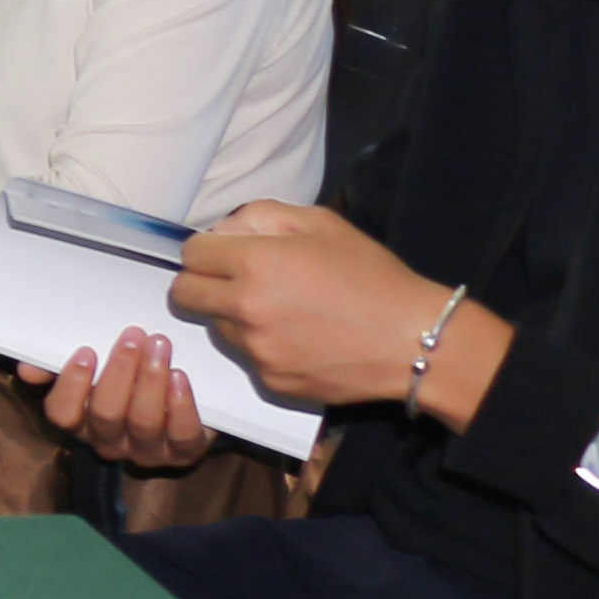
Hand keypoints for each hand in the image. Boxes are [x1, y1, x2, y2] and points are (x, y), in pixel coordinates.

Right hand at [32, 329, 220, 472]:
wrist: (187, 392)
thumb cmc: (131, 374)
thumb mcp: (95, 365)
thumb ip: (58, 365)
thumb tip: (26, 369)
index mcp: (81, 422)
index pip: (62, 415)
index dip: (72, 385)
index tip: (87, 350)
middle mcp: (110, 442)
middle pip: (106, 414)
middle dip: (120, 371)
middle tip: (134, 335)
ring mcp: (147, 451)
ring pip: (144, 422)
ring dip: (151, 380)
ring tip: (160, 346)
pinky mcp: (185, 452)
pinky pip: (182, 435)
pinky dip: (180, 405)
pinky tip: (179, 376)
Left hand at [170, 201, 482, 416]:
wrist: (415, 340)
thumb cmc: (371, 275)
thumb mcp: (320, 223)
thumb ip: (261, 217)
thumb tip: (223, 232)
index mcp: (254, 264)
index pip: (191, 254)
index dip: (205, 251)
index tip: (224, 254)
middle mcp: (245, 310)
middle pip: (183, 295)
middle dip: (200, 284)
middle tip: (232, 282)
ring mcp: (257, 351)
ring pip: (217, 328)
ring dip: (232, 316)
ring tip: (279, 311)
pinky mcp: (272, 382)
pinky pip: (248, 358)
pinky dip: (261, 347)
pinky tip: (299, 338)